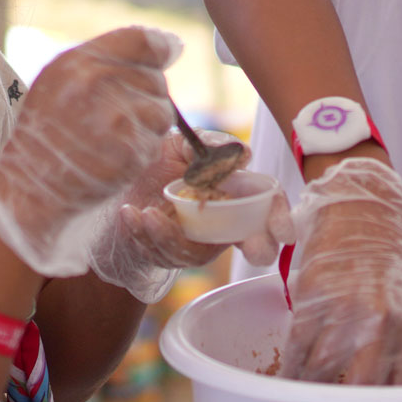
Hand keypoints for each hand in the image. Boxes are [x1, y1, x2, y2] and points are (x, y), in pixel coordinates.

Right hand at [0, 27, 177, 276]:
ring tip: (114, 134)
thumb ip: (110, 56)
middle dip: (145, 95)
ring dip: (147, 124)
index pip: (144, 41)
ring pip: (163, 112)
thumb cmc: (48, 128)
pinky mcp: (131, 152)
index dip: (160, 51)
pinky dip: (141, 149)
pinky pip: (156, 142)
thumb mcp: (61, 78)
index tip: (163, 60)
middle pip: (157, 79)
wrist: (30, 185)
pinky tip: (114, 154)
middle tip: (114, 115)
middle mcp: (99, 85)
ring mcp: (118, 120)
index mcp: (80, 61)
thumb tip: (172, 46)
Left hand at [89, 130, 295, 301]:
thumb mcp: (181, 146)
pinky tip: (131, 213)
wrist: (119, 188)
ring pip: (198, 253)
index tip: (282, 232)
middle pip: (258, 244)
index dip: (281, 217)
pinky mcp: (174, 256)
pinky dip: (146, 234)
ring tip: (146, 213)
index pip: (269, 204)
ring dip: (172, 236)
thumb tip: (244, 156)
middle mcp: (226, 221)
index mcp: (236, 191)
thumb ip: (211, 144)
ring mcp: (201, 243)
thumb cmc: (157, 164)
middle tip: (251, 246)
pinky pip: (166, 254)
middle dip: (260, 248)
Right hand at [278, 156, 401, 384]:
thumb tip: (384, 388)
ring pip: (323, 372)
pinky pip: (298, 347)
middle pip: (362, 389)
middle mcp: (382, 324)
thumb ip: (398, 343)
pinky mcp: (314, 298)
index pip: (399, 389)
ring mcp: (346, 311)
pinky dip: (291, 368)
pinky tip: (289, 377)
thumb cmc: (386, 256)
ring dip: (311, 391)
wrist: (364, 205)